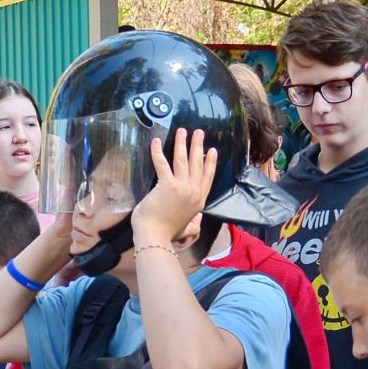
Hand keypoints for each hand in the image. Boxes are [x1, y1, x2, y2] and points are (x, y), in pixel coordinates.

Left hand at [131, 129, 217, 245]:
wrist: (155, 237)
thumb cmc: (166, 233)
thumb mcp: (185, 229)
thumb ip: (193, 225)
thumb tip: (197, 224)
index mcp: (199, 201)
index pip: (207, 177)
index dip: (210, 162)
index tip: (212, 150)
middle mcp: (193, 192)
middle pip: (197, 164)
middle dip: (198, 146)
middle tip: (198, 132)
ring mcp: (182, 188)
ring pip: (183, 160)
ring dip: (182, 143)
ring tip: (182, 131)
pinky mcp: (167, 185)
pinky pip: (162, 164)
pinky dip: (158, 152)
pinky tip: (156, 141)